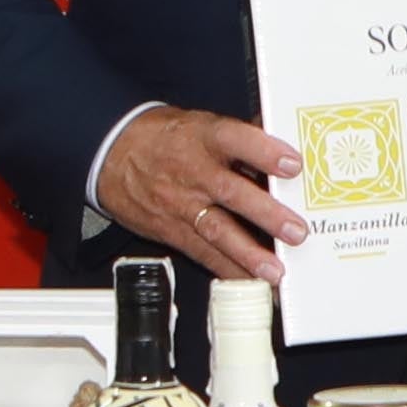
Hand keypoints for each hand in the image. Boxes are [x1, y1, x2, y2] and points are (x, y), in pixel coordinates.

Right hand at [93, 106, 309, 281]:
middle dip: (266, 214)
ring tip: (274, 270)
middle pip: (231, 192)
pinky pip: (203, 254)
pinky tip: (251, 282)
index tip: (292, 165)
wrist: (112, 154)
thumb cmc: (164, 138)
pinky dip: (229, 270)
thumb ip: (242, 137)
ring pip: (217, 230)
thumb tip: (282, 140)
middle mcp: (194, 172)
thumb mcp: (201, 125)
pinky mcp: (173, 231)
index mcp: (203, 137)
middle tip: (295, 230)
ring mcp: (182, 204)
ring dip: (248, 253)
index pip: (236, 140)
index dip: (264, 152)